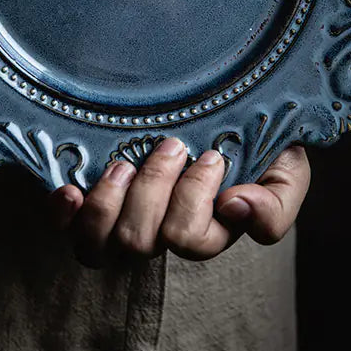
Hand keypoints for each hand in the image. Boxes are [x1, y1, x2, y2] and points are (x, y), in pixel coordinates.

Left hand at [49, 138, 309, 264]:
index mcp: (207, 229)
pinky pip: (67, 226)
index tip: (211, 156)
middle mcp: (160, 231)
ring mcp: (121, 219)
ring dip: (109, 201)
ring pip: (99, 244)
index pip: (192, 241)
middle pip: (142, 241)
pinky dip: (65, 211)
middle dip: (155, 187)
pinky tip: (69, 191)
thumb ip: (277, 203)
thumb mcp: (285, 169)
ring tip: (125, 163)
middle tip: (171, 145)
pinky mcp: (90, 202)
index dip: (194, 201)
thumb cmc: (257, 142)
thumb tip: (238, 209)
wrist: (222, 106)